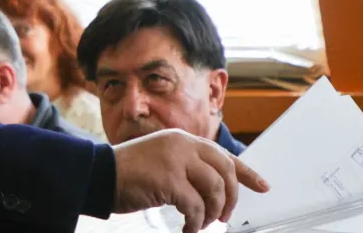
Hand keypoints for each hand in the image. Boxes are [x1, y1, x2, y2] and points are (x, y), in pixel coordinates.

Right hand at [111, 129, 268, 232]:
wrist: (99, 174)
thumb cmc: (128, 172)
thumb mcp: (162, 160)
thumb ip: (186, 165)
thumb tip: (215, 187)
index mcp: (182, 139)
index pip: (223, 154)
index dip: (247, 172)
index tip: (263, 186)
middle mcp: (182, 145)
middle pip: (225, 172)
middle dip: (230, 198)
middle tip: (225, 216)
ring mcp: (175, 161)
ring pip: (214, 190)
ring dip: (212, 214)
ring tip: (200, 224)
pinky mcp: (168, 180)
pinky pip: (196, 207)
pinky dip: (195, 223)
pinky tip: (187, 229)